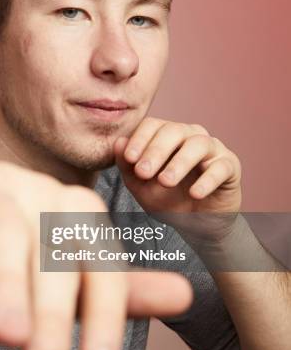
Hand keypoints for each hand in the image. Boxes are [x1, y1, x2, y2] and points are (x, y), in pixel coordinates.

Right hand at [0, 161, 192, 349]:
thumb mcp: (57, 283)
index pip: (99, 259)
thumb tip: (186, 296)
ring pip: (4, 226)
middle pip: (52, 245)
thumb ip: (115, 291)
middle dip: (52, 311)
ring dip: (8, 280)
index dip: (105, 310)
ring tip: (8, 336)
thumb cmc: (1, 264)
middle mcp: (37, 190)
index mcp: (72, 210)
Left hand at [113, 118, 241, 238]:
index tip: (129, 159)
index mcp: (166, 135)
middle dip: (156, 151)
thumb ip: (127, 166)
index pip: (152, 125)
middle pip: (173, 130)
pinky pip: (222, 167)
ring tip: (165, 182)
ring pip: (198, 144)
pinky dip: (207, 180)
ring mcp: (212, 149)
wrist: (195, 225)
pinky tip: (194, 193)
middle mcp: (190, 136)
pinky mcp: (230, 166)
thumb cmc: (166, 199)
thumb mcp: (140, 186)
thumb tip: (118, 142)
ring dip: (179, 163)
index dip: (139, 139)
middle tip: (143, 172)